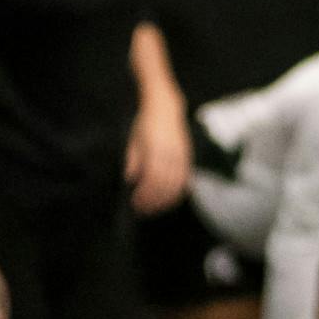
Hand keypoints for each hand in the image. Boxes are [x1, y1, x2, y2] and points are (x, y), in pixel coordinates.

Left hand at [125, 96, 191, 214]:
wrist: (165, 108)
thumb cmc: (145, 124)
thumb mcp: (133, 141)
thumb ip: (133, 160)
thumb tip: (130, 178)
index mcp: (154, 150)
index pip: (151, 179)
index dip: (144, 194)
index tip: (135, 203)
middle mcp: (170, 155)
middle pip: (164, 185)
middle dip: (153, 201)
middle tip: (143, 210)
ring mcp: (181, 156)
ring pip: (176, 185)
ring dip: (165, 200)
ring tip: (155, 208)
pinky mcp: (187, 158)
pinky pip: (185, 179)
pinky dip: (178, 192)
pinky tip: (170, 199)